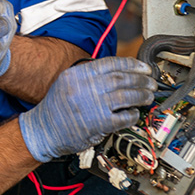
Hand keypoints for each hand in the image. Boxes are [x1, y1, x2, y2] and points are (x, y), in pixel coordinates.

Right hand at [18, 57, 156, 162]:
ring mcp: (92, 106)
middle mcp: (84, 88)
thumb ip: (88, 76)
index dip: (131, 64)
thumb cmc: (56, 109)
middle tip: (150, 82)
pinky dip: (133, 115)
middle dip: (141, 80)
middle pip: (121, 78)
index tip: (143, 67)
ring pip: (126, 96)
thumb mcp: (66, 83)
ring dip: (141, 96)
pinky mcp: (99, 124)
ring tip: (148, 96)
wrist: (43, 131)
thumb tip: (118, 72)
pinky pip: (124, 117)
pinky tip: (135, 114)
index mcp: (76, 75)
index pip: (110, 63)